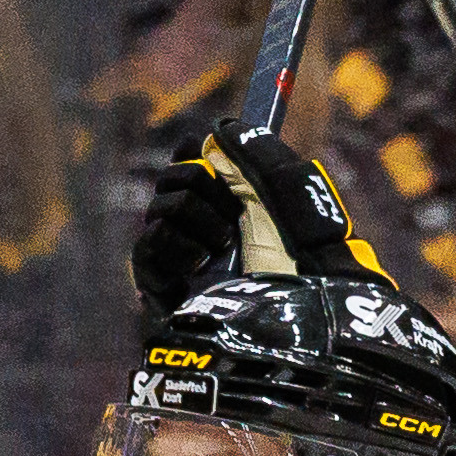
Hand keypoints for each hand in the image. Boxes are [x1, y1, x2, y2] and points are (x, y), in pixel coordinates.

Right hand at [131, 120, 369, 306]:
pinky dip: (177, 245)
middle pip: (177, 174)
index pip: (198, 156)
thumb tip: (223, 129)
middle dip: (205, 183)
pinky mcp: (162, 285)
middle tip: (233, 212)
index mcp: (241, 202)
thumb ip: (264, 158)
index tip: (211, 151)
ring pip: (162, 204)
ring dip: (197, 216)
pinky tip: (201, 264)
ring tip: (224, 246)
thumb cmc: (307, 270)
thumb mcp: (296, 203)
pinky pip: (148, 243)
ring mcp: (184, 255)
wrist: (294, 326)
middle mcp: (210, 224)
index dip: (200, 148)